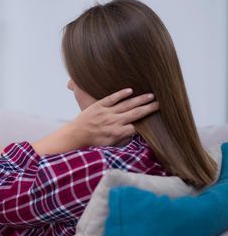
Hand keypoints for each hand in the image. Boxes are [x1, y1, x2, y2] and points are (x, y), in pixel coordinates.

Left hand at [32, 88, 158, 154]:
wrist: (75, 135)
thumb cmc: (92, 142)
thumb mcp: (109, 146)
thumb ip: (122, 140)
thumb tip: (133, 135)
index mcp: (117, 133)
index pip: (136, 127)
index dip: (146, 124)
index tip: (156, 120)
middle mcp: (114, 122)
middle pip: (136, 113)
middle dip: (149, 108)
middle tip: (160, 104)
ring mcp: (106, 112)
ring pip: (127, 104)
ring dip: (140, 99)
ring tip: (151, 95)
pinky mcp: (98, 105)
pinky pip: (112, 98)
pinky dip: (121, 94)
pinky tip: (130, 90)